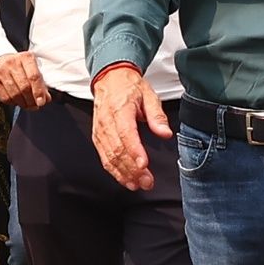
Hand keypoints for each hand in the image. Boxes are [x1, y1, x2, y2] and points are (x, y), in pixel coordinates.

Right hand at [0, 53, 54, 109]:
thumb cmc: (19, 67)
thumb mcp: (32, 70)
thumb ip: (40, 83)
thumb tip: (46, 99)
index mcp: (26, 57)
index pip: (34, 76)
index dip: (39, 91)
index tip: (41, 102)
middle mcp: (12, 62)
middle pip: (24, 87)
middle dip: (31, 100)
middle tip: (35, 105)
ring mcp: (0, 71)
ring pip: (15, 94)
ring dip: (23, 103)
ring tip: (27, 104)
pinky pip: (5, 98)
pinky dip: (13, 103)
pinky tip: (16, 101)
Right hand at [92, 65, 169, 190]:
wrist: (109, 79)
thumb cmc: (129, 87)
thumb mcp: (149, 95)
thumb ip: (157, 116)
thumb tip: (166, 133)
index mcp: (120, 109)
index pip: (126, 134)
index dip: (135, 151)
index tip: (144, 165)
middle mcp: (106, 122)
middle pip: (118, 150)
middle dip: (132, 170)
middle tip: (147, 182)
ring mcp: (100, 131)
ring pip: (109, 157)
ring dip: (124, 174)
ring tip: (138, 185)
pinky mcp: (97, 137)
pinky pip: (104, 157)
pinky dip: (114, 171)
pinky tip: (126, 180)